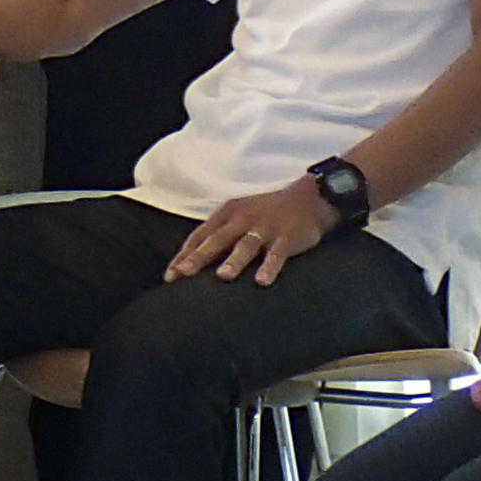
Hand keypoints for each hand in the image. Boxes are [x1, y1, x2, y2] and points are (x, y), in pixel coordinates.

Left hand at [165, 178, 340, 284]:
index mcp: (228, 214)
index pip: (200, 236)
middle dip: (199, 257)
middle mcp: (243, 219)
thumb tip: (195, 260)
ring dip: (234, 261)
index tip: (170, 275)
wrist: (310, 198)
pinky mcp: (287, 236)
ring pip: (246, 246)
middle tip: (183, 274)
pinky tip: (262, 282)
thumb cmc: (268, 212)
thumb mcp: (240, 216)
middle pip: (217, 240)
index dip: (184, 255)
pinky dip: (269, 267)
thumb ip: (220, 236)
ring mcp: (265, 227)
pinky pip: (277, 254)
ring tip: (222, 277)